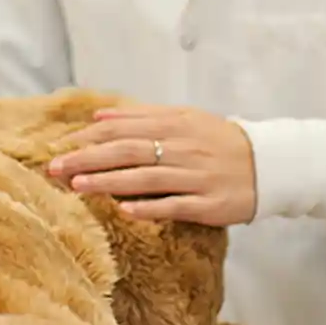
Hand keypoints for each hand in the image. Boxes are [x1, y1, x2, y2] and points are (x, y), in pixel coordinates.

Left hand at [47, 104, 255, 225]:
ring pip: (146, 178)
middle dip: (88, 159)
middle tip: (55, 168)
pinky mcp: (208, 204)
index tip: (61, 146)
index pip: (124, 129)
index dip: (90, 137)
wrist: (270, 164)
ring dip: (109, 182)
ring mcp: (196, 177)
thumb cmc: (219, 141)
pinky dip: (149, 208)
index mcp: (175, 125)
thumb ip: (142, 116)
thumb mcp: (185, 118)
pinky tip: (124, 210)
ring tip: (77, 186)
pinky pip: (175, 206)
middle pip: (128, 152)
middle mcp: (183, 149)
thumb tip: (99, 115)